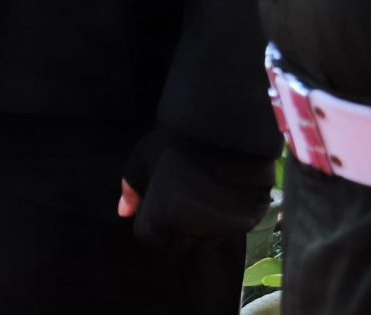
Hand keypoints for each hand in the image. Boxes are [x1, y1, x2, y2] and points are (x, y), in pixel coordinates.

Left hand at [117, 129, 276, 243]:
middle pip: (181, 242)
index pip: (152, 238)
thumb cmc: (174, 141)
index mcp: (159, 218)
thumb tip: (125, 213)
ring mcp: (219, 228)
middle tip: (185, 197)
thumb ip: (131, 189)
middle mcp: (190, 231)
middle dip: (179, 227)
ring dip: (204, 225)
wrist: (220, 128)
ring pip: (207, 238)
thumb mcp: (143, 160)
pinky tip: (225, 192)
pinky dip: (227, 218)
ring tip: (206, 192)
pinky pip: (231, 229)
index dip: (154, 223)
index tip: (161, 204)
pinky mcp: (245, 222)